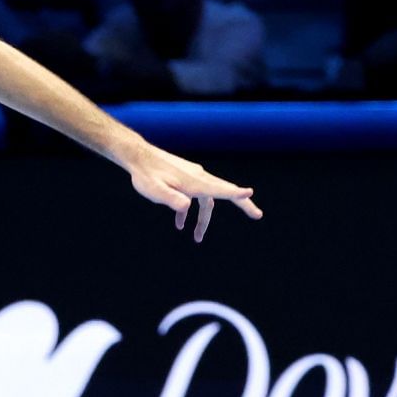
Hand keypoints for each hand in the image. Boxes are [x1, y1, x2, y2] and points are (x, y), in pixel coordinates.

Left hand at [122, 141, 262, 242]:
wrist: (138, 158)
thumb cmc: (145, 175)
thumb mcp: (155, 191)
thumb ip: (171, 199)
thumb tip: (186, 206)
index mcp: (195, 182)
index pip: (220, 188)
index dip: (236, 193)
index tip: (250, 193)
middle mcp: (199, 178)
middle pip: (225, 192)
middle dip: (242, 204)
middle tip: (258, 215)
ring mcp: (194, 178)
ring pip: (207, 200)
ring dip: (203, 219)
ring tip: (197, 238)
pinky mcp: (186, 179)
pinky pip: (194, 197)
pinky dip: (189, 211)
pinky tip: (179, 224)